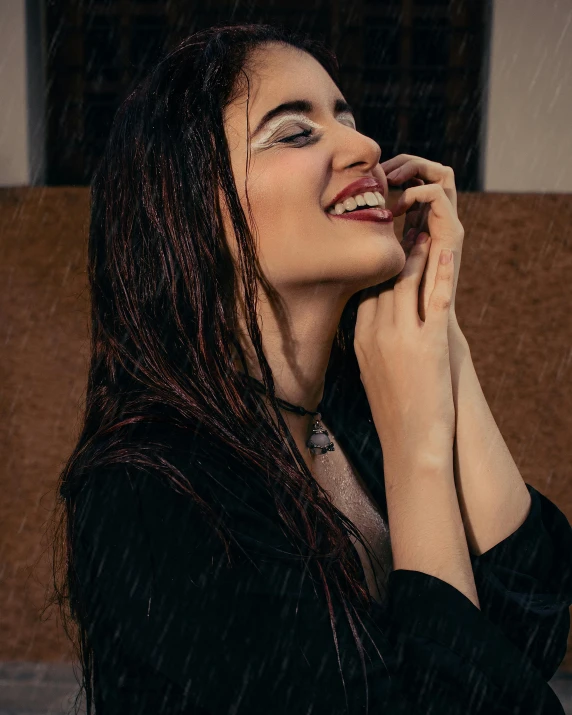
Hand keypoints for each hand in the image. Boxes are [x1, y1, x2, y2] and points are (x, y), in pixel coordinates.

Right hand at [354, 233, 456, 464]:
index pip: (365, 292)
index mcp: (359, 339)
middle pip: (382, 282)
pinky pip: (433, 298)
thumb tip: (374, 327)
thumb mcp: (371, 374)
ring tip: (423, 234)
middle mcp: (375, 333)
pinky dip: (441, 272)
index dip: (375, 269)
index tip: (383, 251)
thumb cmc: (393, 413)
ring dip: (416, 256)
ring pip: (405, 283)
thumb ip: (371, 344)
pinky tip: (445, 252)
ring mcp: (400, 336)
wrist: (410, 444)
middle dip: (392, 254)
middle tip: (402, 229)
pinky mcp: (429, 343)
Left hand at [381, 155, 463, 322]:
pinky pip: (441, 197)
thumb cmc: (396, 306)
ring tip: (391, 179)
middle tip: (381, 169)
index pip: (416, 181)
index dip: (395, 171)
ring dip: (416, 168)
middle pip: (431, 172)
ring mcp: (448, 226)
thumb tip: (336, 239)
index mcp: (421, 226)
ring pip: (443, 176)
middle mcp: (437, 222)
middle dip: (406, 163)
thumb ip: (368, 253)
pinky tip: (398, 204)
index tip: (368, 177)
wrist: (422, 332)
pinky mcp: (453, 234)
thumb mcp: (377, 268)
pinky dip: (419, 190)